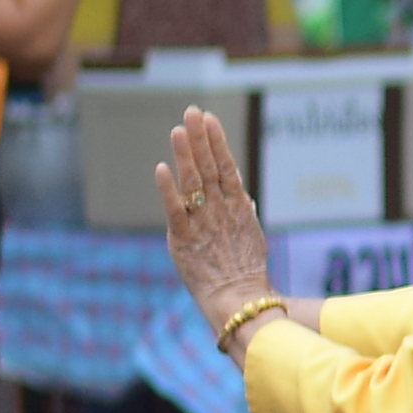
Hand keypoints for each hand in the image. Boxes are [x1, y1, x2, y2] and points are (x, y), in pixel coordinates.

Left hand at [158, 106, 274, 335]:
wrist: (239, 300)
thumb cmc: (245, 271)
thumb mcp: (252, 238)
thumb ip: (244, 213)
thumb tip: (243, 194)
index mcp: (238, 208)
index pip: (227, 166)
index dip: (217, 141)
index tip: (209, 119)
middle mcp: (221, 210)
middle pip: (211, 167)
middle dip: (200, 138)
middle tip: (192, 112)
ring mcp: (203, 223)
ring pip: (194, 183)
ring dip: (186, 155)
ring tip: (178, 130)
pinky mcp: (184, 239)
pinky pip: (175, 210)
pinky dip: (168, 189)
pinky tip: (161, 168)